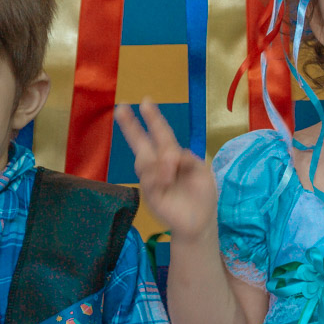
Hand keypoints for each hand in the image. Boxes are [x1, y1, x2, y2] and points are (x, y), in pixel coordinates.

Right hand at [114, 100, 217, 240]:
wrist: (201, 222)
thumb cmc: (202, 194)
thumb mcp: (202, 171)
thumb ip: (188, 159)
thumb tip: (169, 156)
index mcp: (172, 155)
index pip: (161, 133)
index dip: (154, 119)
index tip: (146, 101)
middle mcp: (158, 165)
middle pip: (141, 143)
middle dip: (131, 126)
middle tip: (121, 108)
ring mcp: (152, 180)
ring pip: (144, 161)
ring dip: (159, 160)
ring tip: (171, 165)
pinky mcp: (150, 196)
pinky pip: (148, 181)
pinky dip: (158, 176)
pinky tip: (167, 178)